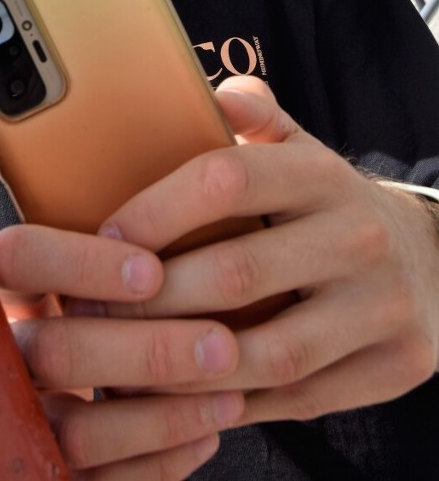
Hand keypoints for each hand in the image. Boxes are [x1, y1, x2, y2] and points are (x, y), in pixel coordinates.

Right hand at [0, 220, 243, 477]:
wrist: (57, 416)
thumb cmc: (97, 312)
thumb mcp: (84, 272)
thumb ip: (115, 246)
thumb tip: (192, 209)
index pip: (17, 257)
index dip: (80, 262)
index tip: (153, 271)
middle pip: (54, 351)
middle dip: (147, 349)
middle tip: (222, 344)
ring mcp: (12, 419)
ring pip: (77, 431)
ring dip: (164, 413)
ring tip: (231, 393)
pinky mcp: (40, 473)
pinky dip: (159, 460)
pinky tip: (207, 433)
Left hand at [105, 77, 438, 421]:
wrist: (429, 258)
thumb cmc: (325, 203)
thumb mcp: (297, 149)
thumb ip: (253, 116)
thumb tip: (217, 93)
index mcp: (323, 173)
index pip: (228, 179)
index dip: (157, 210)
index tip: (106, 238)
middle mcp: (359, 237)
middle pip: (239, 272)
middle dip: (154, 297)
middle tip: (93, 310)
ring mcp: (383, 307)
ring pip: (270, 352)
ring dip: (185, 363)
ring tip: (125, 361)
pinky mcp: (395, 367)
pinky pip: (298, 400)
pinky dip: (231, 405)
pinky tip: (179, 398)